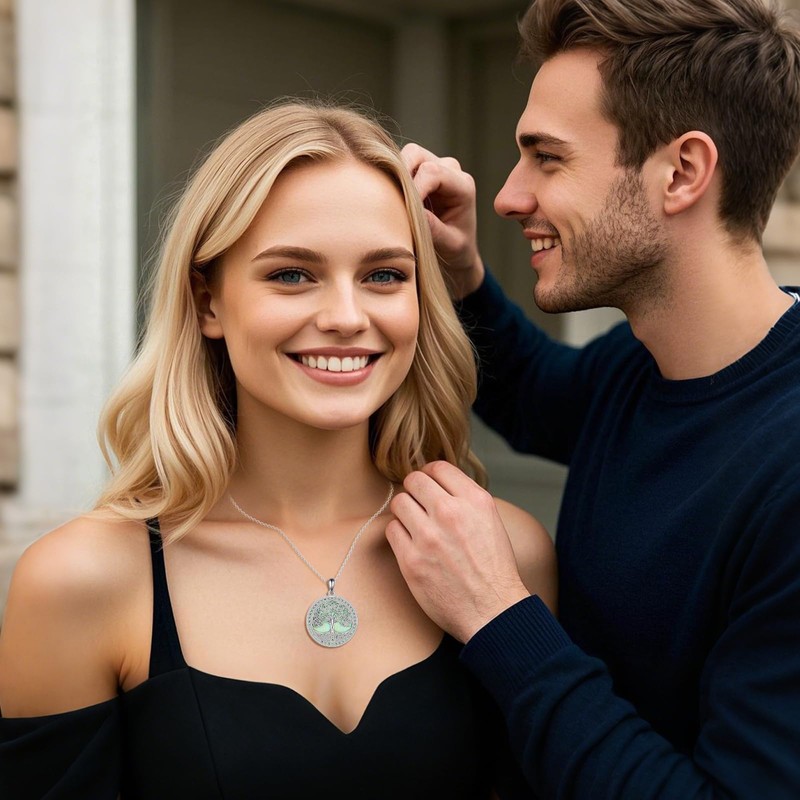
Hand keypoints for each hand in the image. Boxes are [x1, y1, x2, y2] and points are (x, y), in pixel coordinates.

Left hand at [386, 461, 529, 642]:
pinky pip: (391, 529)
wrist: (492, 610)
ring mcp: (429, 536)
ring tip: (414, 525)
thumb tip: (439, 483)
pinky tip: (411, 543)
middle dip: (414, 490)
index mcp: (475, 501)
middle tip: (417, 504)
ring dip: (404, 511)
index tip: (428, 486)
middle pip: (414, 480)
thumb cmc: (493, 568)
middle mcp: (451, 513)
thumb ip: (465, 499)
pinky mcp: (411, 560)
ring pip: (399, 502)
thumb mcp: (491, 521)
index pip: (438, 467)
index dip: (429, 475)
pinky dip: (399, 533)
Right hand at [401, 143, 484, 298]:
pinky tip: (391, 198)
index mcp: (463, 185)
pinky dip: (392, 178)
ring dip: (395, 175)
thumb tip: (413, 213)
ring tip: (393, 201)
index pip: (433, 173)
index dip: (413, 188)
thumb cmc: (457, 247)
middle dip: (400, 175)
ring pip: (405, 155)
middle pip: (416, 155)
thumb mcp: (450, 244)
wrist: (459, 249)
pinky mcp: (419, 171)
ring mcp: (434, 166)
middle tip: (393, 201)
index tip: (401, 211)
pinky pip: (400, 165)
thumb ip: (435, 229)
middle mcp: (449, 169)